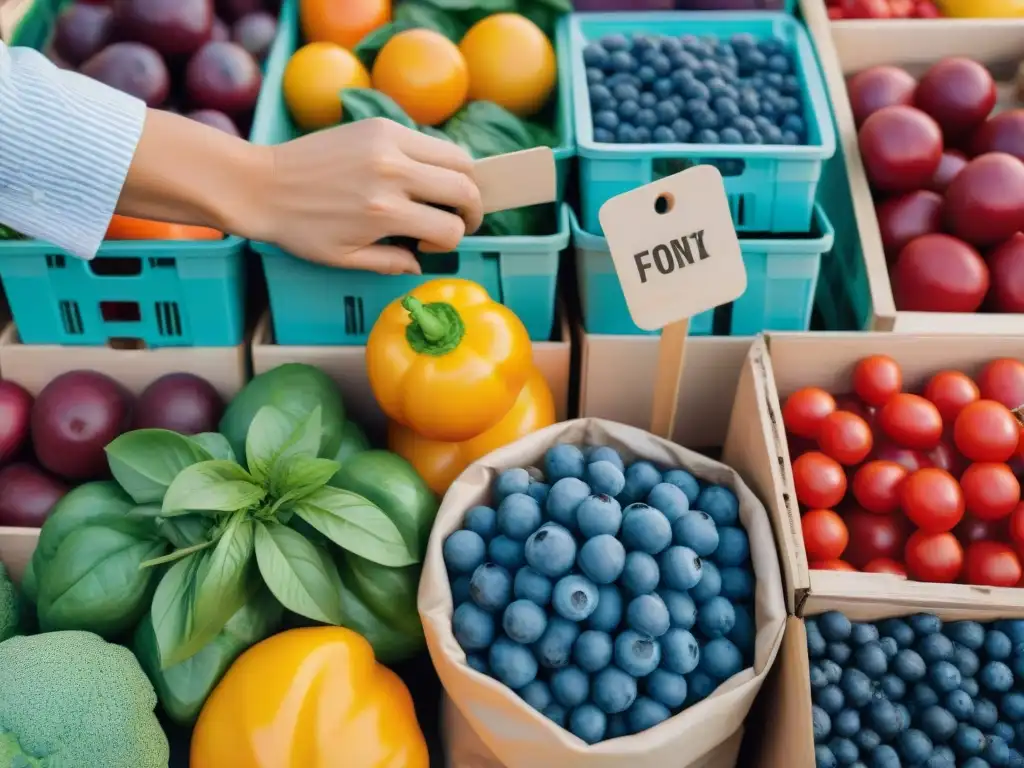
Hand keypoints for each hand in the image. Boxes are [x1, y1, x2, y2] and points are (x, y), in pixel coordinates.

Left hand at [258, 118, 483, 274]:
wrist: (262, 185)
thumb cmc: (300, 228)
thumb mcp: (345, 259)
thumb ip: (390, 262)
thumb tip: (421, 263)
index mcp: (385, 212)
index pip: (450, 228)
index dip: (450, 241)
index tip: (431, 243)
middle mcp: (393, 174)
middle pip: (465, 187)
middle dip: (473, 208)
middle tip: (461, 218)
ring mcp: (388, 143)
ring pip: (457, 157)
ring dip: (461, 179)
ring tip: (446, 194)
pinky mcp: (380, 125)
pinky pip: (427, 141)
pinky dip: (434, 158)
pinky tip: (416, 173)